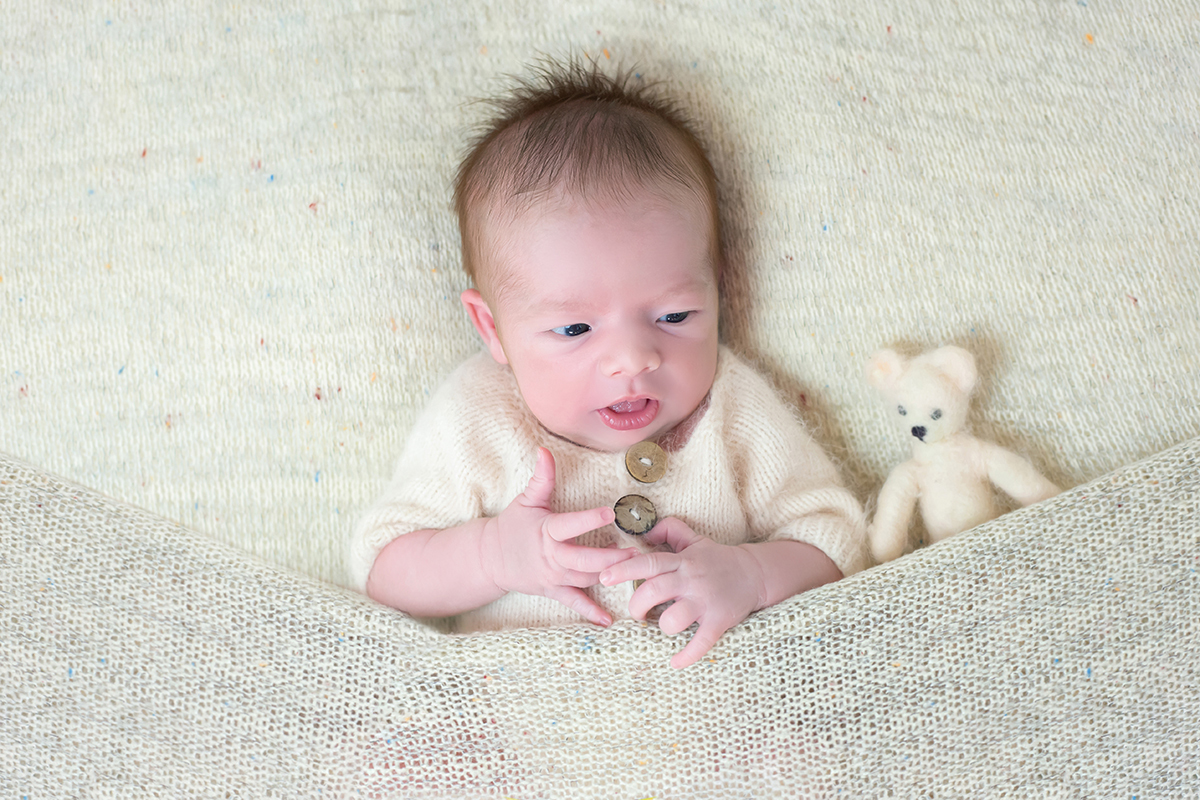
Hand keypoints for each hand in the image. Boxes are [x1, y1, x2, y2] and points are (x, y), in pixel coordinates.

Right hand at [482, 448, 632, 625]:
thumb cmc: (512, 526)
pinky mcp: (553, 591)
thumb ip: (541, 478)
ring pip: (584, 580)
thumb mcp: (526, 501)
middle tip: (634, 552)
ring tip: (634, 570)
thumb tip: (544, 450)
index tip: (611, 512)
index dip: (590, 519)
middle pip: (583, 560)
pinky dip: (590, 612)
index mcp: (547, 531)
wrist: (490, 558)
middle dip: (610, 558)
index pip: (570, 525)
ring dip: (609, 577)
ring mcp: (552, 577)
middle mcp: (551, 557)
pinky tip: (608, 620)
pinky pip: (573, 603)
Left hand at [599, 517, 765, 668]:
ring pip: (673, 620)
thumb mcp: (694, 539)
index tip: (604, 577)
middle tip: (637, 612)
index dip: (623, 569)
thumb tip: (646, 530)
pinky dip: (686, 655)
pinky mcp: (719, 621)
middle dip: (637, 605)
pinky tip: (675, 662)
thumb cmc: (718, 559)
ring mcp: (705, 601)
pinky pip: (700, 643)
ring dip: (662, 627)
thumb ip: (670, 530)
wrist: (755, 573)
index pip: (648, 562)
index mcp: (682, 561)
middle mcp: (691, 580)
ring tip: (663, 626)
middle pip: (653, 591)